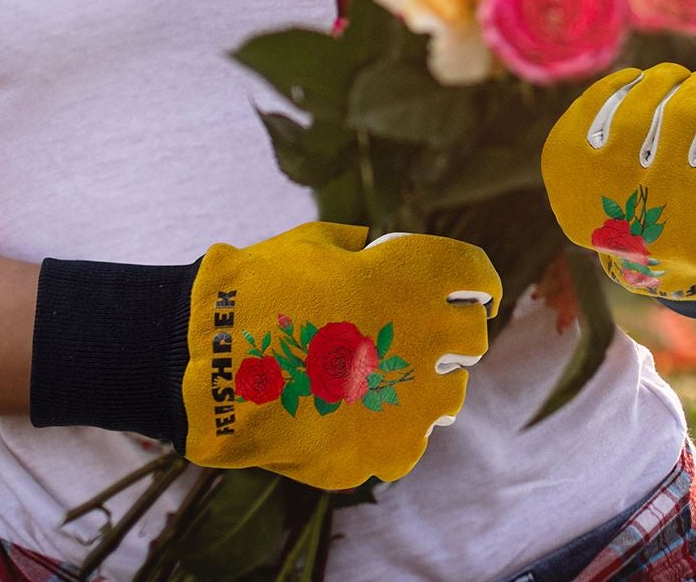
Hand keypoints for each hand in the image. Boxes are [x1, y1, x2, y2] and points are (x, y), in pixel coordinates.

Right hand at [180, 220, 500, 488]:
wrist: (217, 362)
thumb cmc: (262, 290)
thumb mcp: (316, 245)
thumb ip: (362, 250)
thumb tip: (376, 250)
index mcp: (416, 276)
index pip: (478, 275)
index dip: (474, 281)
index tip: (470, 291)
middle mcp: (429, 336)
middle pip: (473, 337)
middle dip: (452, 333)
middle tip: (419, 335)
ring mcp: (411, 400)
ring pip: (450, 394)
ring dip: (427, 383)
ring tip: (385, 379)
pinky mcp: (387, 451)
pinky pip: (411, 441)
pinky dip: (394, 428)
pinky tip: (359, 414)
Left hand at [541, 65, 695, 301]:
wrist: (630, 269)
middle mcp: (650, 202)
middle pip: (686, 108)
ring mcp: (600, 182)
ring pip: (641, 101)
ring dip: (668, 79)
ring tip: (680, 83)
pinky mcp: (566, 164)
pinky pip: (596, 101)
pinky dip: (623, 84)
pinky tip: (642, 86)